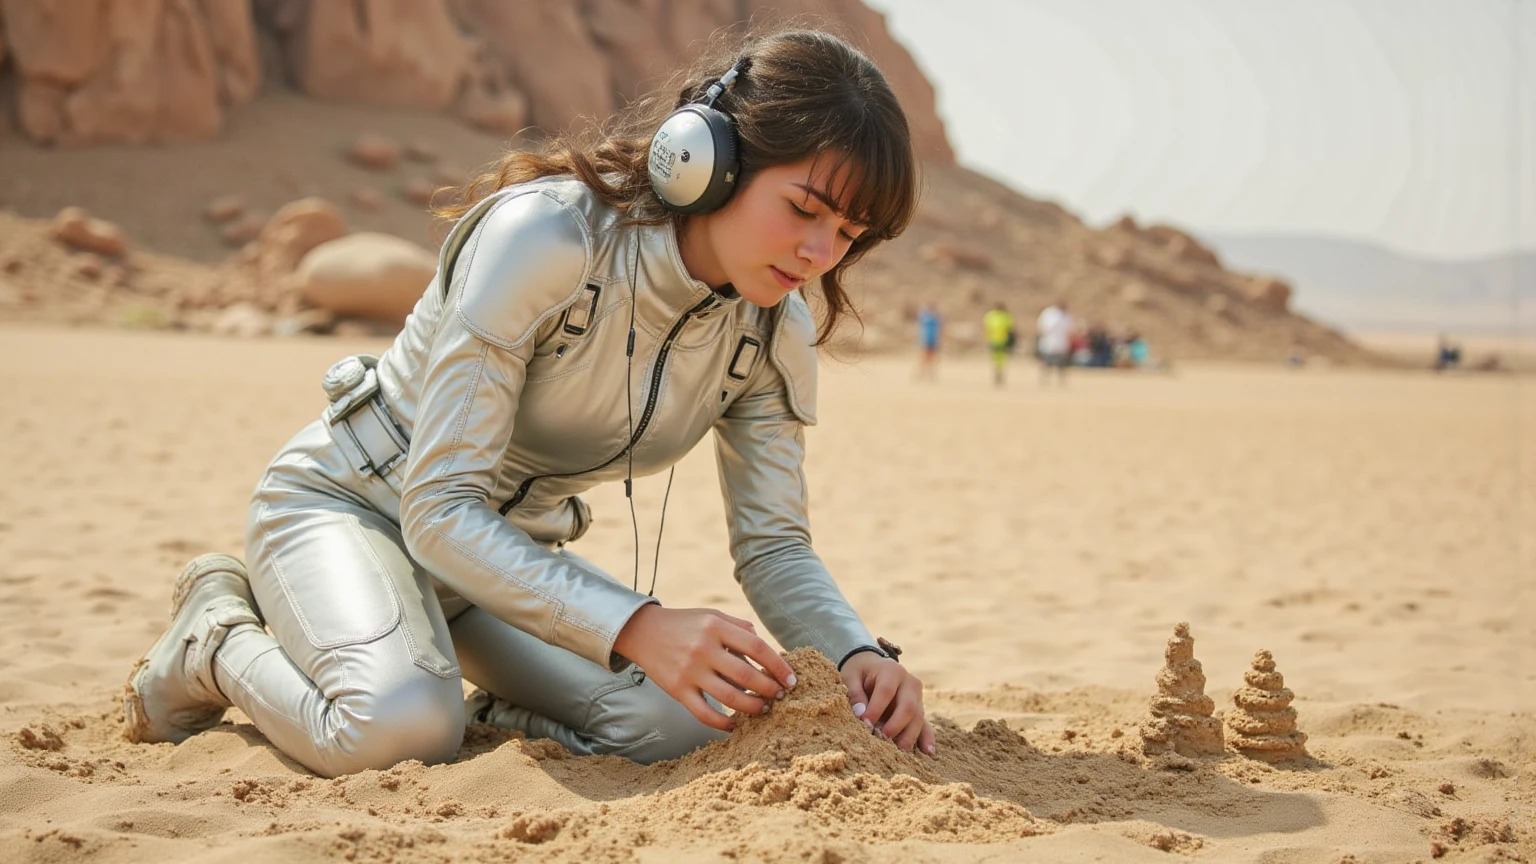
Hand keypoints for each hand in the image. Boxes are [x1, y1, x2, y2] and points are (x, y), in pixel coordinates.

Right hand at [613, 605, 796, 731]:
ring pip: (730, 698)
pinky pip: (704, 713)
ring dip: (752, 707)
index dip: (778, 666)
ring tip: (763, 708)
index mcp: (716, 627)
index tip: (791, 680)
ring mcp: (690, 671)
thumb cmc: (685, 623)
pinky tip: (734, 724)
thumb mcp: (712, 616)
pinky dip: (723, 723)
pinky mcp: (677, 690)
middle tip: (780, 696)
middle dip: (770, 690)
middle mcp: (703, 648)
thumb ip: (740, 628)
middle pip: (747, 676)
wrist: (642, 631)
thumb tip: (767, 649)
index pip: (757, 648)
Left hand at [841, 651, 934, 754]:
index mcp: (892, 671)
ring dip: (907, 737)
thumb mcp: (851, 677)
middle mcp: (909, 683)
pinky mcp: (919, 710)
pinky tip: (927, 753)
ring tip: (897, 754)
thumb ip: (855, 693)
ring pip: (918, 719)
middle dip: (895, 726)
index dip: (876, 709)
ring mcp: (918, 697)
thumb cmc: (860, 673)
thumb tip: (860, 714)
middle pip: (908, 707)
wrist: (872, 667)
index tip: (865, 724)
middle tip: (880, 739)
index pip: (886, 691)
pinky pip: (925, 725)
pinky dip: (926, 739)